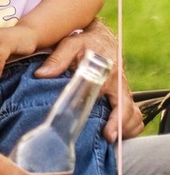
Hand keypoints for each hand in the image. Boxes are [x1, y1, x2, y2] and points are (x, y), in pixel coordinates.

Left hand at [33, 19, 142, 139]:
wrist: (100, 36)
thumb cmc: (84, 40)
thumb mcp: (70, 44)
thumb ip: (57, 59)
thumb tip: (41, 74)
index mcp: (108, 74)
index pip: (117, 102)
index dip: (114, 121)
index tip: (108, 133)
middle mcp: (118, 84)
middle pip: (129, 112)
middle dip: (121, 128)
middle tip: (109, 139)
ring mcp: (122, 89)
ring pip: (133, 114)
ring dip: (126, 127)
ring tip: (112, 138)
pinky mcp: (121, 92)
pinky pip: (132, 111)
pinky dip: (128, 123)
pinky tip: (116, 131)